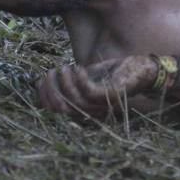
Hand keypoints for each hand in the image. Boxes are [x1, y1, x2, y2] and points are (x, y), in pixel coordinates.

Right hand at [38, 57, 156, 116]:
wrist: (142, 70)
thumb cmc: (112, 73)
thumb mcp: (84, 77)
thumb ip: (65, 82)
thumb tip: (37, 84)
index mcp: (83, 109)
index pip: (55, 110)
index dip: (43, 96)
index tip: (40, 79)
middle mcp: (92, 111)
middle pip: (62, 108)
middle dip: (51, 89)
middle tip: (51, 72)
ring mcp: (103, 105)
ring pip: (74, 101)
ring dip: (65, 83)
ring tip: (65, 67)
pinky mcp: (112, 95)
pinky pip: (90, 93)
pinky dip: (80, 80)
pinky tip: (79, 68)